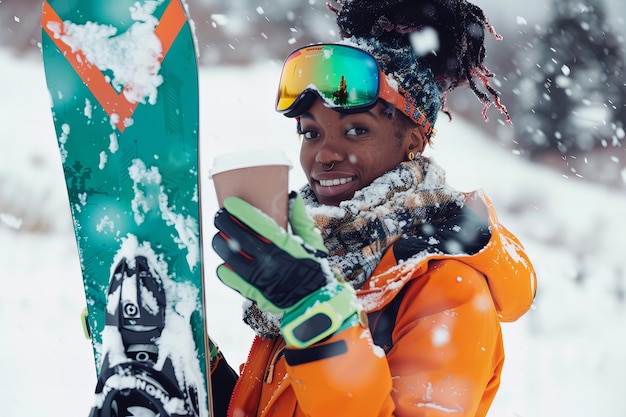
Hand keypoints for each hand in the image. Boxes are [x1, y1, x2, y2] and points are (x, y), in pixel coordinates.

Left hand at [212, 192, 329, 312]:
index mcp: (285, 245)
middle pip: (238, 236)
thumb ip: (300, 220)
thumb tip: (293, 197)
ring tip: (219, 237)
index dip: (241, 211)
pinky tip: (224, 262)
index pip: (257, 223)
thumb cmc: (314, 270)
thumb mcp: (313, 243)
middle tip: (220, 217)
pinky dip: (225, 269)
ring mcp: (260, 277)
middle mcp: (270, 260)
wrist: (314, 302)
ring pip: (230, 256)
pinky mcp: (253, 292)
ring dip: (220, 244)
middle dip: (225, 223)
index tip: (230, 203)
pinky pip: (231, 278)